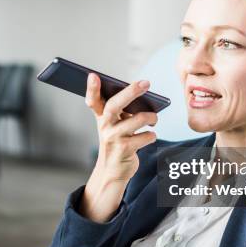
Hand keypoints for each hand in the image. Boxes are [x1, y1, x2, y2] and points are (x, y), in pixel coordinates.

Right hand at [80, 73, 156, 222]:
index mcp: (101, 117)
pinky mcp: (125, 149)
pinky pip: (146, 136)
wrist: (112, 171)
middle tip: (146, 83)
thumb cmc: (116, 142)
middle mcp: (105, 126)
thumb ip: (120, 110)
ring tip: (154, 119)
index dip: (92, 88)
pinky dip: (151, 135)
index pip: (93, 100)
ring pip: (138, 119)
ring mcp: (114, 138)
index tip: (93, 75)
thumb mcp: (113, 125)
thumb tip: (140, 92)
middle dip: (131, 92)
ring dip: (151, 117)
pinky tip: (149, 136)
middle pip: (115, 105)